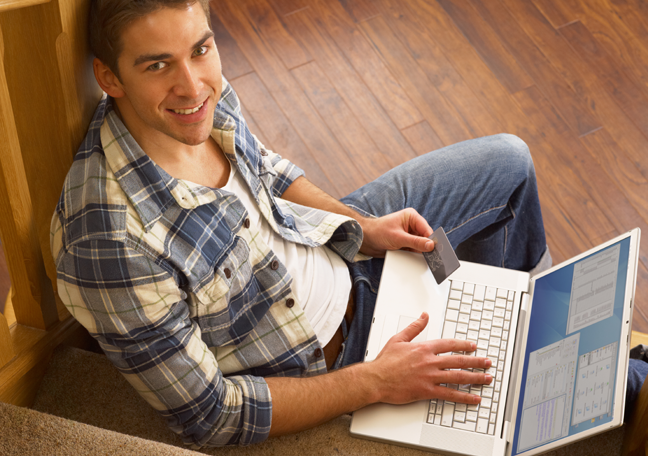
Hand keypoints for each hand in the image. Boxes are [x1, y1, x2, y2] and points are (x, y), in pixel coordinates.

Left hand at [359, 208, 433, 256]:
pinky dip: (416, 254)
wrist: (364, 239)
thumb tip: (430, 245)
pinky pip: (414, 249)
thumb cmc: (377, 232)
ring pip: (421, 245)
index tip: (436, 250)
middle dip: (427, 247)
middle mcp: (411, 224)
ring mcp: (408, 234)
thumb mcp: (398, 238)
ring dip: (421, 252)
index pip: (427, 229)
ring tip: (425, 259)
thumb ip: (416, 242)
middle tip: (433, 257)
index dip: (432, 240)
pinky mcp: (405, 242)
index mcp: (411, 217)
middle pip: (425, 237)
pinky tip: (417, 259)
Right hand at [367, 313, 491, 404]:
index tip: (473, 346)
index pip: (449, 344)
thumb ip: (414, 327)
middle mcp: (430, 362)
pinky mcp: (427, 391)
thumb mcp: (399, 339)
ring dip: (475, 377)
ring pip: (458, 377)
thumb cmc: (385, 362)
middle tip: (487, 362)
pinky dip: (464, 397)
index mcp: (424, 348)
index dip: (463, 345)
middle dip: (476, 361)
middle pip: (458, 360)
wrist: (376, 379)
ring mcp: (430, 377)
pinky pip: (449, 394)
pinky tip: (474, 398)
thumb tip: (424, 316)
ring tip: (486, 378)